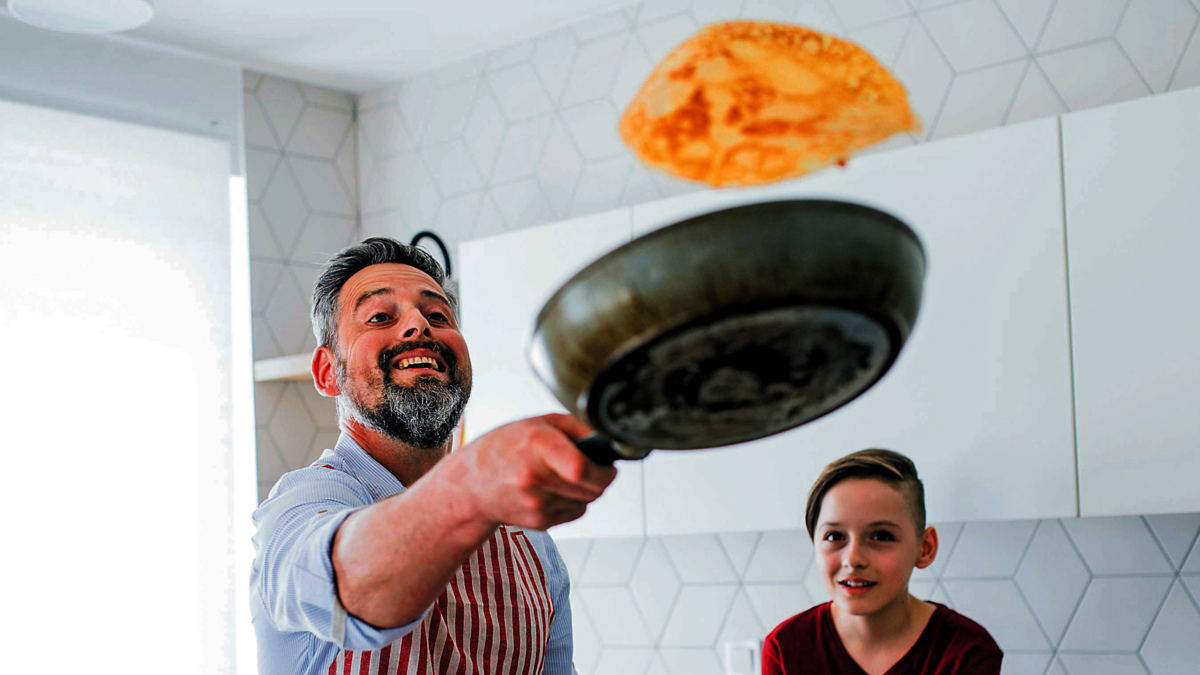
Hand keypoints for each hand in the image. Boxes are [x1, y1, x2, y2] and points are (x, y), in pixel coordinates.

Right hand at [454, 414, 617, 529]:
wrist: (471, 483)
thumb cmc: (506, 446)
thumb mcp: (540, 422)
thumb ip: (579, 428)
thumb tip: (609, 444)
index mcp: (536, 446)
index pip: (581, 468)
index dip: (604, 470)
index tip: (608, 464)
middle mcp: (535, 479)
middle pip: (593, 488)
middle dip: (602, 477)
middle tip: (593, 465)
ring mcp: (536, 505)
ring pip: (588, 501)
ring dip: (586, 489)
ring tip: (564, 474)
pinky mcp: (539, 523)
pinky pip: (576, 512)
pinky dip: (573, 500)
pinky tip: (552, 489)